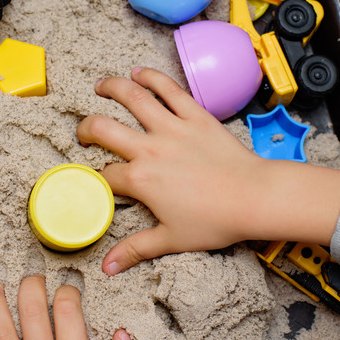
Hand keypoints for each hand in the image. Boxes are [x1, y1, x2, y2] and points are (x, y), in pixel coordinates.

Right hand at [77, 67, 339, 274]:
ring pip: (133, 98)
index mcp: (141, 180)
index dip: (98, 179)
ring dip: (111, 88)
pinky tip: (139, 73)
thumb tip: (108, 267)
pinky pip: (169, 90)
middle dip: (86, 128)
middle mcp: (150, 149)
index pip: (106, 175)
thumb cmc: (216, 220)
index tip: (101, 182)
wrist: (255, 197)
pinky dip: (152, 77)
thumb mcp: (171, 240)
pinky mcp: (195, 115)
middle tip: (84, 132)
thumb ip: (135, 249)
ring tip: (100, 86)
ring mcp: (172, 128)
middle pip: (104, 129)